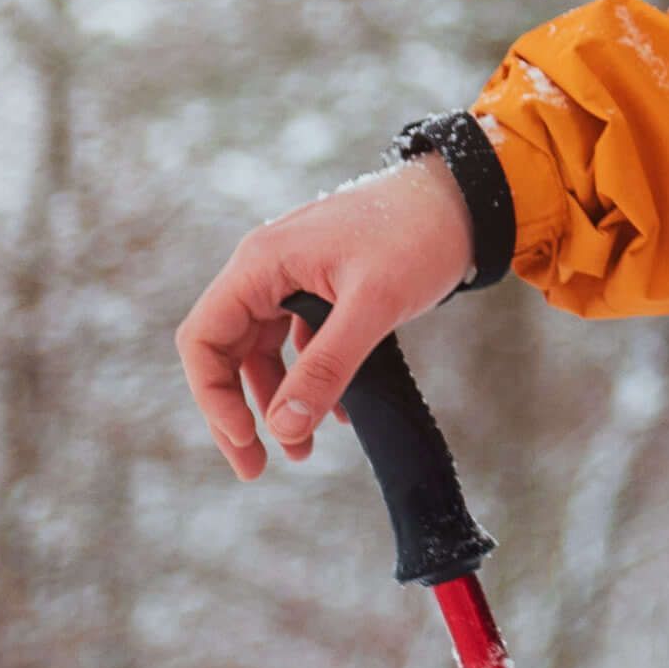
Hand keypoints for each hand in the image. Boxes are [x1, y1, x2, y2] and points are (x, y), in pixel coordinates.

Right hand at [177, 159, 473, 480]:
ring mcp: (292, 278)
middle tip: (255, 468)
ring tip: (303, 449)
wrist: (464, 199)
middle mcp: (266, 269)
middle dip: (239, 411)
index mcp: (261, 264)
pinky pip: (299, 342)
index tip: (245, 440)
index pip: (204, 338)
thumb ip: (326, 367)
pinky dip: (311, 380)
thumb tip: (283, 428)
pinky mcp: (321, 287)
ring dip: (278, 402)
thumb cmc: (417, 236)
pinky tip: (338, 414)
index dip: (213, 396)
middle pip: (227, 351)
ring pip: (263, 351)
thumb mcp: (372, 306)